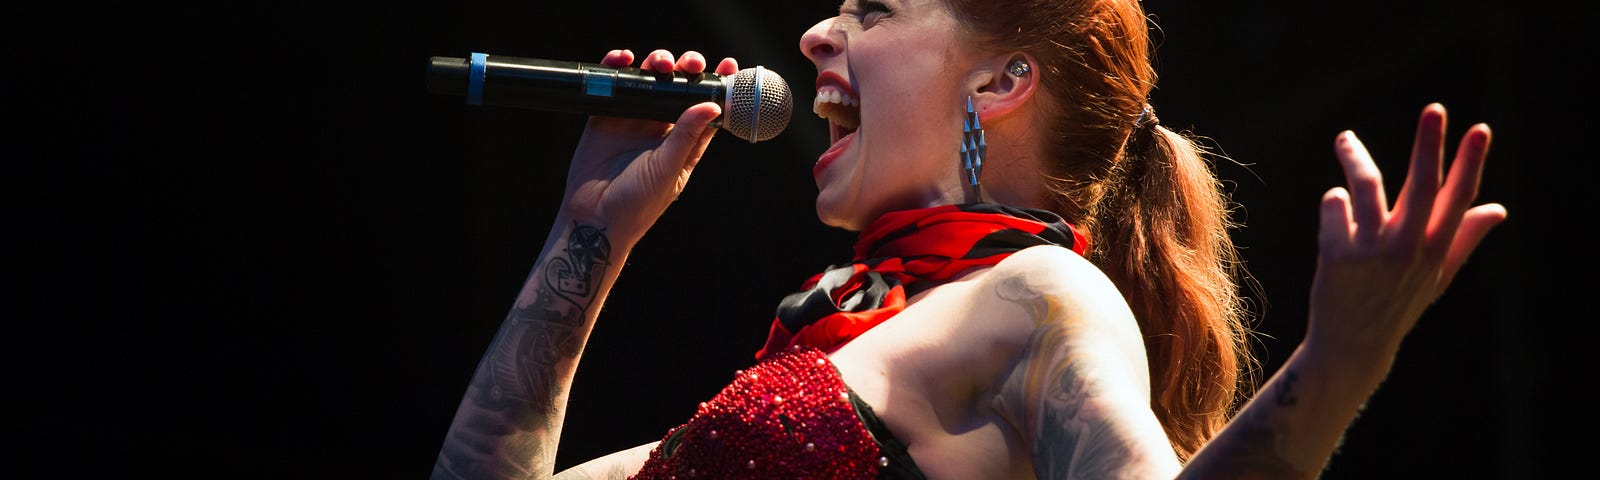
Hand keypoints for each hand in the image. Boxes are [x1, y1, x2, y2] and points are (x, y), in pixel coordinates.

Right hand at [561, 49, 739, 240]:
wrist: (593, 219)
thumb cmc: (637, 205)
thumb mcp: (668, 170)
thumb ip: (686, 136)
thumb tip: (711, 105)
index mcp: (683, 144)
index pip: (706, 110)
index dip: (718, 86)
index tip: (729, 65)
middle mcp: (661, 129)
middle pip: (678, 88)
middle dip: (687, 69)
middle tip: (690, 63)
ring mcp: (633, 121)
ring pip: (649, 82)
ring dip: (656, 64)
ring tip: (659, 63)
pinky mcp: (605, 117)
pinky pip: (614, 86)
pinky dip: (618, 67)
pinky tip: (624, 58)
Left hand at [1306, 103, 1506, 362]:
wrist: (1351, 345)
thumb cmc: (1396, 305)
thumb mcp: (1436, 277)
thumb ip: (1463, 240)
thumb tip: (1499, 208)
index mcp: (1437, 252)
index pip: (1460, 199)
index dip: (1470, 163)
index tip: (1480, 129)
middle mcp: (1409, 250)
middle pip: (1422, 186)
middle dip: (1429, 145)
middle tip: (1435, 109)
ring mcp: (1373, 252)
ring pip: (1366, 185)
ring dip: (1355, 155)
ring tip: (1345, 139)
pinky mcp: (1337, 254)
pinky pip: (1334, 203)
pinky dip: (1334, 200)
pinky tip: (1335, 209)